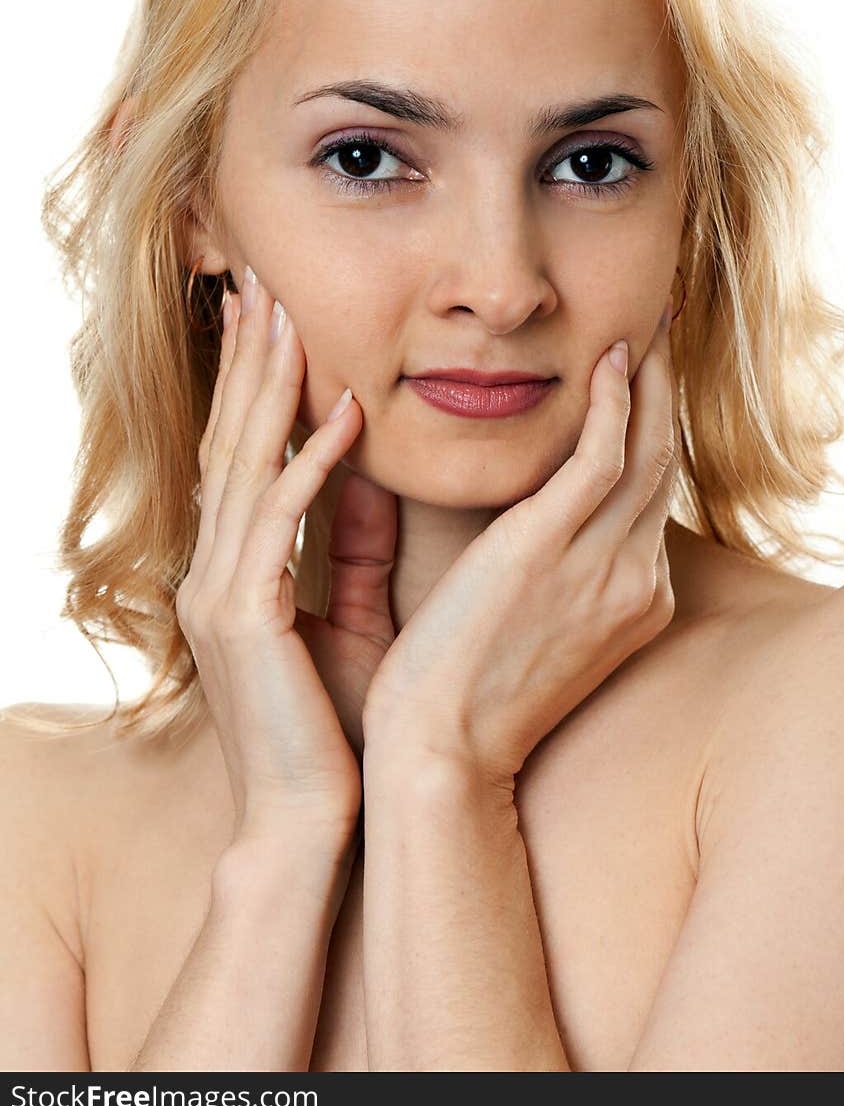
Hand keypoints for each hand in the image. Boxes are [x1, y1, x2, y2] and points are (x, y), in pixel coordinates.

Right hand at [175, 267, 396, 845]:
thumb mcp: (343, 619)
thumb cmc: (330, 728)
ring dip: (268, 389)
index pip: (242, 459)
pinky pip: (281, 523)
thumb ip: (348, 548)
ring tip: (287, 315)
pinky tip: (343, 413)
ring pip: (245, 467)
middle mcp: (213, 571)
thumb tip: (369, 473)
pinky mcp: (246, 618)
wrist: (307, 822)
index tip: (272, 319)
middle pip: (230, 444)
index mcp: (233, 572)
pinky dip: (311, 464)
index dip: (252, 386)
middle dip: (248, 362)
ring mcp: (219, 592)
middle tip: (262, 283)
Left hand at [362, 306, 680, 785]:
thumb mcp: (529, 629)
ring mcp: (604, 563)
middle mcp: (635, 578)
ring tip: (641, 329)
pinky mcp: (553, 544)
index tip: (632, 392)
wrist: (438, 753)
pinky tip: (607, 358)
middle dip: (662, 396)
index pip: (648, 502)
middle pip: (664, 463)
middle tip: (653, 337)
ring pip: (647, 446)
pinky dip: (611, 399)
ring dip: (646, 379)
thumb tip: (524, 519)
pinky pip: (604, 451)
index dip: (646, 439)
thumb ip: (546, 572)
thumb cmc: (461, 698)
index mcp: (629, 600)